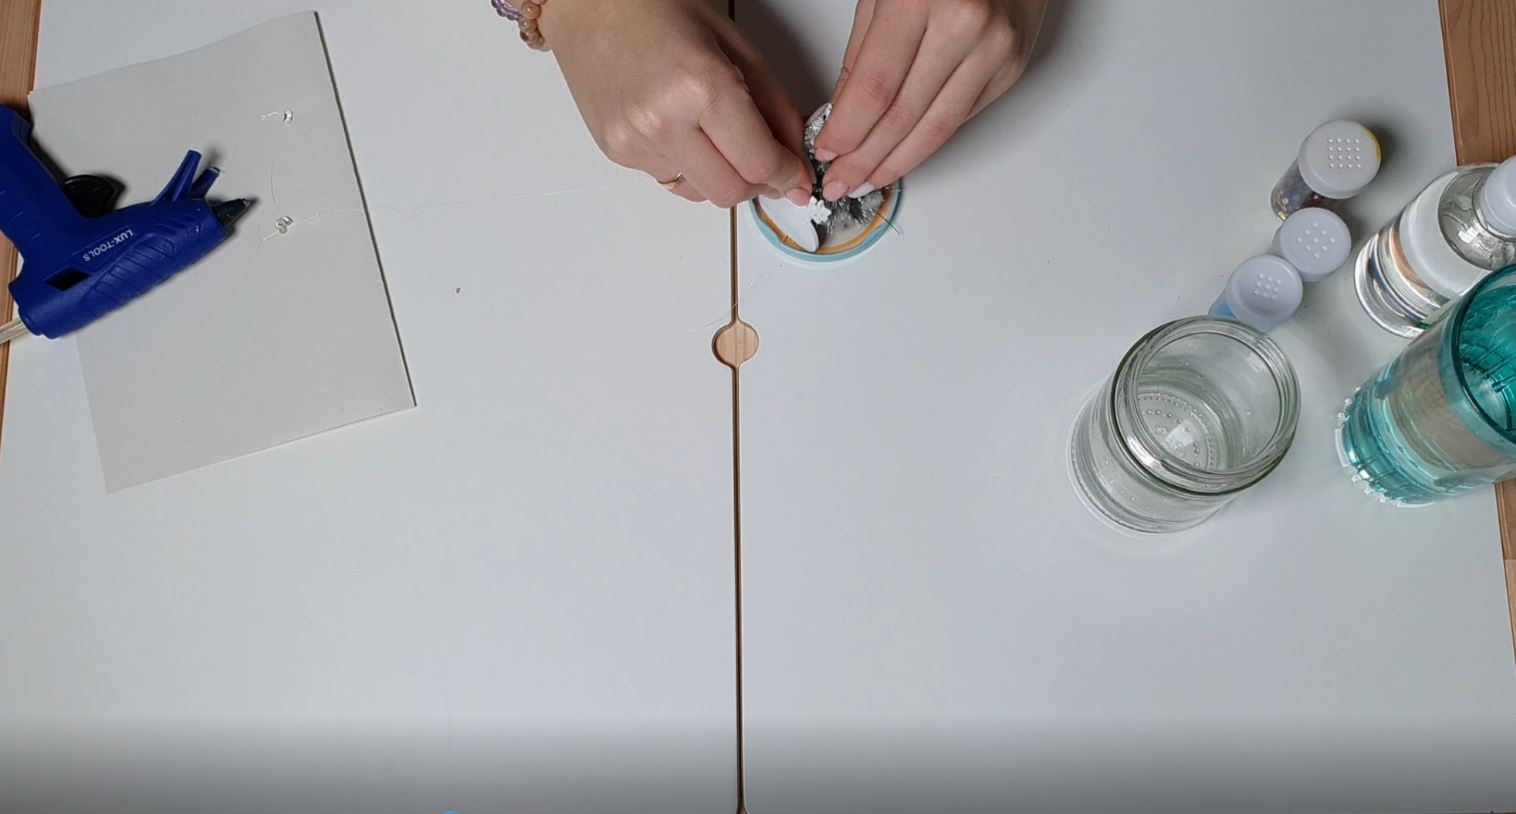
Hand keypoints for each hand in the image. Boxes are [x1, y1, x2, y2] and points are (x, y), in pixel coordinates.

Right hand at [544, 0, 813, 207]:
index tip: (796, 175)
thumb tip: (795, 155)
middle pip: (730, 193)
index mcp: (700, 87)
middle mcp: (662, 122)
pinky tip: (683, 129)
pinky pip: (669, 179)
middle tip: (767, 164)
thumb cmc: (658, 7)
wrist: (588, 4)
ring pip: (699, 193)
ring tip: (716, 134)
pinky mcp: (616, 152)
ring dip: (721, 175)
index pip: (758, 163)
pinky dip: (689, 166)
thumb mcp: (734, 44)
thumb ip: (773, 105)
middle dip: (757, 184)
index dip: (787, 175)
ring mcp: (634, 142)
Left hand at [814, 0, 1048, 200]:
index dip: (847, 130)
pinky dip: (927, 142)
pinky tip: (902, 155)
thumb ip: (861, 55)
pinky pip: (960, 118)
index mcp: (922, 0)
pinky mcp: (1011, 69)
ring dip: (896, 163)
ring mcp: (994, 51)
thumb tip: (841, 116)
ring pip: (936, 129)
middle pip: (904, 116)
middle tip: (841, 181)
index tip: (828, 151)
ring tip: (868, 180)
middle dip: (866, 158)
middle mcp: (965, 27)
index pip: (875, 89)